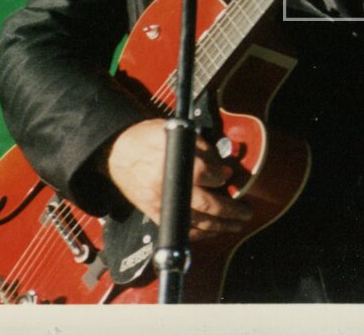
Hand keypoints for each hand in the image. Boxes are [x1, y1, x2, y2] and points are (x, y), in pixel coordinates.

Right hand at [106, 118, 252, 238]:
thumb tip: (223, 166)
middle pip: (207, 204)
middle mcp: (168, 187)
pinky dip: (199, 233)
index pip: (208, 174)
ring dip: (220, 226)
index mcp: (174, 162)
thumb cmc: (147, 139)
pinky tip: (212, 230)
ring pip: (197, 223)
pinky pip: (181, 230)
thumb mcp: (175, 131)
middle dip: (231, 210)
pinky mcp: (155, 214)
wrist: (117, 152)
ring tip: (235, 223)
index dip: (222, 176)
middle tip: (246, 211)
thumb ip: (202, 147)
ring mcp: (162, 204)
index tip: (228, 175)